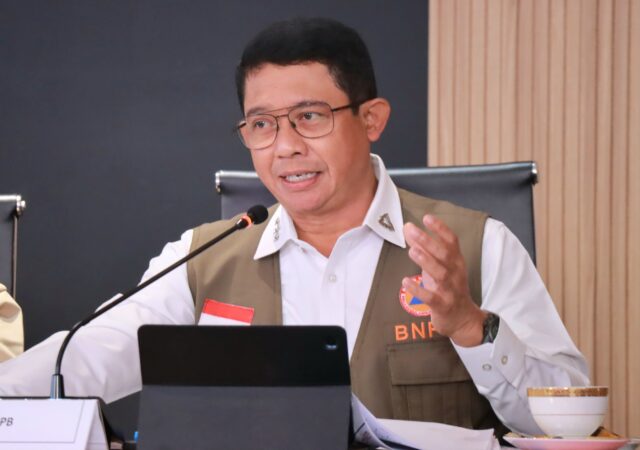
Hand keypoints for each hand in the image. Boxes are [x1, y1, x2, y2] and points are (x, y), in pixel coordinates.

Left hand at [402, 214, 486, 346]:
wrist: (463, 319)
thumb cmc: (449, 288)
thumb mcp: (440, 267)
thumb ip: (427, 250)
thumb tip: (409, 231)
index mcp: (457, 261)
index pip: (452, 241)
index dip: (440, 228)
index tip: (426, 217)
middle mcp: (456, 273)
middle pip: (444, 254)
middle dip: (428, 241)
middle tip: (410, 229)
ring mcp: (450, 290)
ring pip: (440, 274)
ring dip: (426, 261)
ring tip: (412, 250)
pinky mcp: (443, 306)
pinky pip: (430, 298)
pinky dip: (418, 290)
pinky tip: (406, 282)